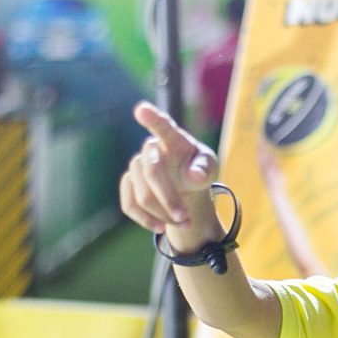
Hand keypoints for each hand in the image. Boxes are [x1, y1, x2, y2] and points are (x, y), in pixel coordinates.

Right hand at [120, 101, 220, 254]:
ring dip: (163, 214)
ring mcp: (136, 167)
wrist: (185, 185)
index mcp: (173, 138)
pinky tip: (162, 227)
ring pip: (142, 194)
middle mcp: (150, 150)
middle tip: (185, 218)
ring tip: (184, 223)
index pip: (163, 126)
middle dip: (168, 198)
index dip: (152, 118)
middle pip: (152, 172)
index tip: (141, 110)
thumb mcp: (209, 167)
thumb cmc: (197, 169)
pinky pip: (129, 205)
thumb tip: (194, 176)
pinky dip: (146, 220)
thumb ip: (205, 169)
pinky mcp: (129, 185)